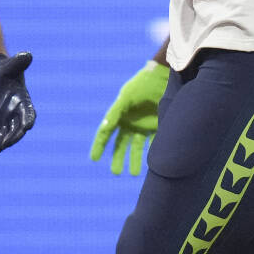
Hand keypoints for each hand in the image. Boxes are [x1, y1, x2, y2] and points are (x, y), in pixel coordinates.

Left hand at [0, 51, 35, 154]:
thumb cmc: (4, 70)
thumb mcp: (10, 65)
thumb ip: (18, 63)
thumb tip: (27, 54)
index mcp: (24, 102)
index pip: (29, 114)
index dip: (28, 120)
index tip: (28, 126)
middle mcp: (16, 115)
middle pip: (16, 130)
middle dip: (12, 137)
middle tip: (5, 143)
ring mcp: (4, 122)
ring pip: (3, 137)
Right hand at [90, 59, 169, 174]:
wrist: (160, 78)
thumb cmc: (140, 86)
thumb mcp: (126, 98)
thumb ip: (115, 112)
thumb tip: (104, 128)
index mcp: (119, 116)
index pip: (106, 134)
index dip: (99, 146)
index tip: (94, 158)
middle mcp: (130, 123)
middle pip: (121, 145)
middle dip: (118, 159)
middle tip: (116, 173)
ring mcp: (143, 126)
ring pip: (137, 147)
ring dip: (135, 160)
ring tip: (133, 174)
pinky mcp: (157, 126)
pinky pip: (153, 143)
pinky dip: (151, 153)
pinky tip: (151, 164)